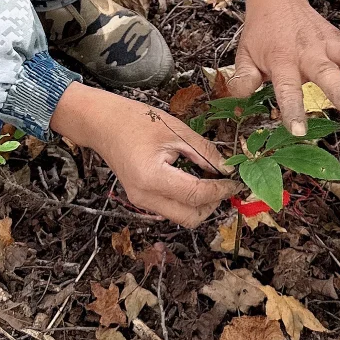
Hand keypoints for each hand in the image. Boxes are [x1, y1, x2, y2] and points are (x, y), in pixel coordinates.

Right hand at [50, 83, 232, 226]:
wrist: (103, 123)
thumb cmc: (136, 121)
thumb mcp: (176, 131)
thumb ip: (204, 152)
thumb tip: (227, 169)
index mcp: (153, 178)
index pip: (197, 195)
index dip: (221, 190)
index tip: (236, 181)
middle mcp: (145, 197)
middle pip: (190, 218)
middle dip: (212, 204)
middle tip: (223, 183)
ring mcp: (140, 202)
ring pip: (181, 217)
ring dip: (200, 204)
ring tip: (209, 179)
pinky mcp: (140, 199)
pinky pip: (170, 209)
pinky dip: (186, 201)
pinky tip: (193, 180)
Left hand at [231, 0, 339, 134]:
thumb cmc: (261, 32)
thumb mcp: (244, 55)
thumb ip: (244, 80)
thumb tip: (240, 104)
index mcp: (281, 60)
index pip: (286, 88)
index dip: (292, 109)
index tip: (298, 130)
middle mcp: (308, 51)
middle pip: (325, 71)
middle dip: (339, 89)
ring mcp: (329, 43)